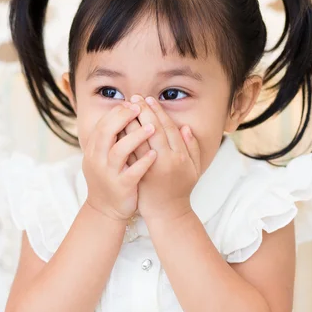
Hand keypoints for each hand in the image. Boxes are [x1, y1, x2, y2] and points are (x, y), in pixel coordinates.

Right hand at [83, 103, 156, 220]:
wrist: (105, 209)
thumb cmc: (109, 177)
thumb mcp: (102, 156)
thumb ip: (110, 136)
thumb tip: (122, 110)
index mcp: (93, 150)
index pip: (103, 124)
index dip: (118, 112)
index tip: (133, 103)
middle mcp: (97, 160)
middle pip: (107, 132)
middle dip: (124, 118)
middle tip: (141, 108)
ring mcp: (108, 174)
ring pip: (119, 151)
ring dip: (136, 137)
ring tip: (152, 127)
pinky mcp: (121, 187)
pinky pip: (132, 172)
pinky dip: (143, 162)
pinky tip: (155, 153)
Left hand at [129, 95, 201, 219]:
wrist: (167, 213)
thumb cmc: (181, 189)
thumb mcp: (194, 169)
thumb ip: (191, 147)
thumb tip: (185, 128)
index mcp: (180, 156)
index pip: (168, 128)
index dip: (158, 112)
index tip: (150, 100)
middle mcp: (167, 160)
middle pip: (153, 129)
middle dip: (143, 111)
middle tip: (135, 97)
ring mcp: (151, 168)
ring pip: (139, 140)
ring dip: (131, 121)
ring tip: (125, 107)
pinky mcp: (138, 174)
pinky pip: (129, 152)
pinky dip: (124, 139)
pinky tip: (117, 127)